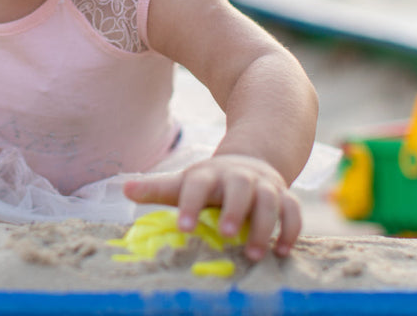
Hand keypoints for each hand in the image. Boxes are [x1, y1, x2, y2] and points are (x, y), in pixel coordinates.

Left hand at [123, 154, 300, 260]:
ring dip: (264, 226)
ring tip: (255, 254)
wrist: (249, 162)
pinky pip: (293, 211)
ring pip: (269, 200)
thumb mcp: (184, 183)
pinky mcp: (284, 197)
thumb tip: (123, 189)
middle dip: (233, 210)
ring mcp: (264, 186)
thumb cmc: (209, 183)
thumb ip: (157, 189)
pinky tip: (282, 251)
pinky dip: (290, 229)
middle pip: (238, 188)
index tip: (182, 227)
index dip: (190, 204)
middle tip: (225, 234)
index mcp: (209, 175)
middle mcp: (238, 177)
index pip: (197, 185)